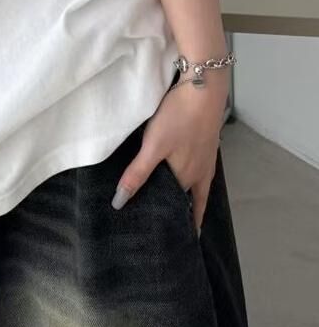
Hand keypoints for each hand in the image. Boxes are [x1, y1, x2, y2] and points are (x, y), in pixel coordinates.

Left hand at [111, 71, 228, 231]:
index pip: (176, 208)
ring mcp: (207, 159)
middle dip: (179, 213)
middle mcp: (201, 173)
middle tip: (167, 228)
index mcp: (188, 178)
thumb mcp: (153, 145)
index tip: (162, 238)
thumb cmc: (178, 118)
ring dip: (188, 199)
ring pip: (196, 187)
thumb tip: (120, 203)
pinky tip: (186, 174)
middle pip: (187, 199)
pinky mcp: (208, 144)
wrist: (204, 88)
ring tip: (178, 210)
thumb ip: (138, 174)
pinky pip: (200, 172)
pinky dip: (193, 181)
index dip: (168, 220)